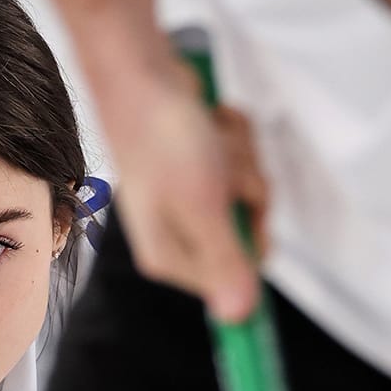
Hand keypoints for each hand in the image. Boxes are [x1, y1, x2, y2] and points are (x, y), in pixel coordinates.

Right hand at [102, 61, 267, 322]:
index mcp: (171, 256)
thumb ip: (224, 261)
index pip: (235, 278)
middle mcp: (181, 233)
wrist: (139, 72)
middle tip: (221, 168)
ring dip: (240, 158)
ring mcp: (193, 198)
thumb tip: (238, 317)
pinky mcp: (202, 167)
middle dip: (246, 188)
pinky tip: (210, 124)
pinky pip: (242, 161)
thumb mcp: (201, 205)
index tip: (249, 218)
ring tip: (209, 138)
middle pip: (249, 229)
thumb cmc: (160, 136)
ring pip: (249, 190)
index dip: (251, 244)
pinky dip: (234, 137)